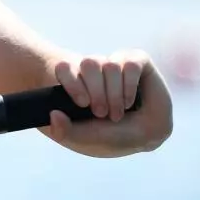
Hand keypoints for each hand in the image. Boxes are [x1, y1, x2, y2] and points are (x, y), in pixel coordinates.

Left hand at [46, 50, 173, 157]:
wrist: (146, 137)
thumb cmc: (111, 135)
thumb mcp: (84, 137)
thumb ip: (64, 131)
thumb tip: (53, 115)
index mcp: (76, 80)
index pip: (64, 66)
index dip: (71, 82)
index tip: (82, 104)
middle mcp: (95, 69)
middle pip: (88, 63)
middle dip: (97, 92)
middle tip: (101, 113)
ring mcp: (115, 62)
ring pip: (110, 66)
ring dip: (115, 95)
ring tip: (117, 113)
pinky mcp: (137, 61)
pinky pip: (131, 66)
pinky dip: (130, 87)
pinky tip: (129, 102)